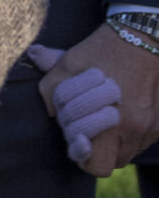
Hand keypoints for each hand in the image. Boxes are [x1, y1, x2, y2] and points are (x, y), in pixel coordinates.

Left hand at [34, 23, 158, 174]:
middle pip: (111, 162)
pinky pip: (144, 139)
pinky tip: (124, 110)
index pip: (95, 164)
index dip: (83, 155)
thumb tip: (48, 109)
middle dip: (97, 149)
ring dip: (114, 142)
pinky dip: (132, 131)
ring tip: (106, 119)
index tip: (79, 138)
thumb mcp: (71, 61)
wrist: (147, 34)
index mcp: (113, 119)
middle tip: (87, 127)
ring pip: (128, 153)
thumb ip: (51, 87)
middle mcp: (137, 128)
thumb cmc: (105, 49)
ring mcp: (153, 127)